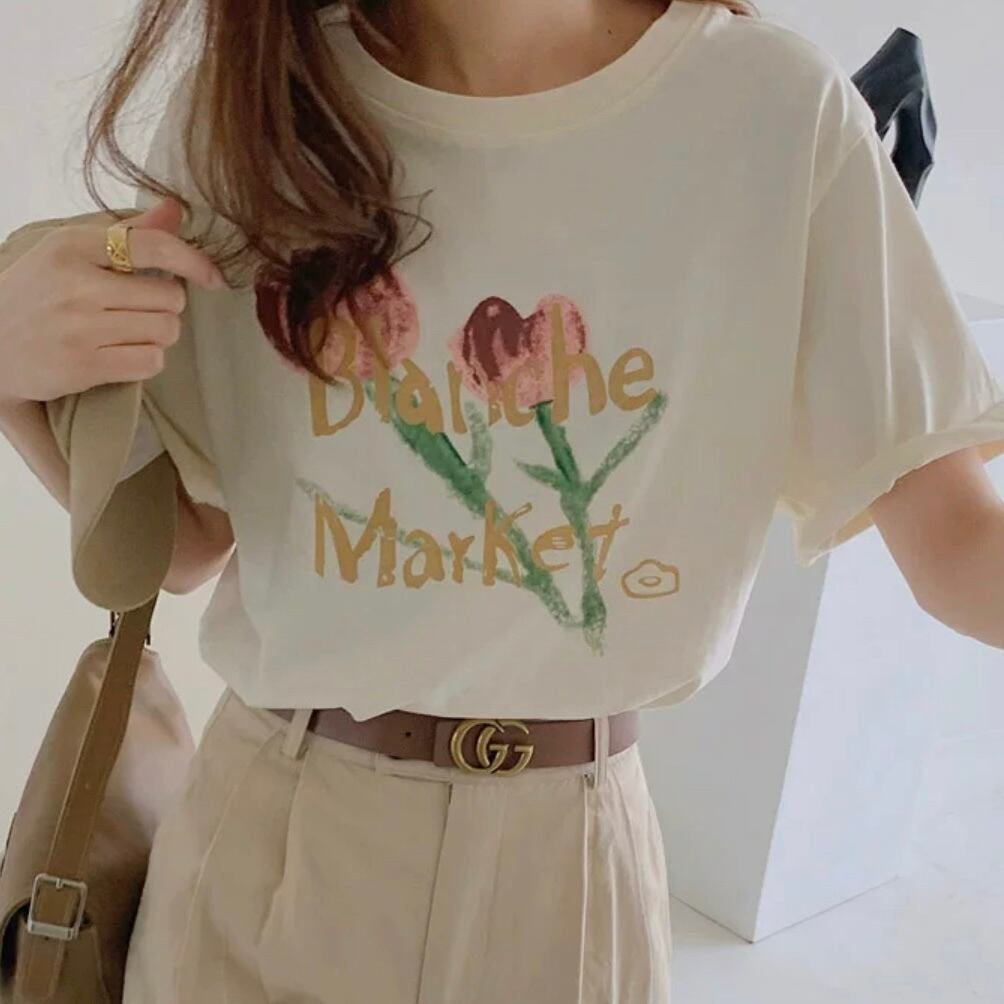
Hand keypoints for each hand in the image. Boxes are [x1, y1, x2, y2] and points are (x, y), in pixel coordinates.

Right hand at [0, 197, 224, 404]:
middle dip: (165, 307)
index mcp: (72, 246)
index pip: (152, 246)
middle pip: (170, 298)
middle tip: (138, 311)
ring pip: (166, 331)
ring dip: (158, 335)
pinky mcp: (83, 366)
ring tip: (126, 332)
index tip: (211, 277)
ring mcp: (79, 327)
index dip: (193, 262)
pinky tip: (121, 354)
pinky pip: (151, 362)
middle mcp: (76, 284)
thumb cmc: (38, 295)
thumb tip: (175, 210)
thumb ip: (127, 234)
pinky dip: (147, 361)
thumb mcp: (69, 252)